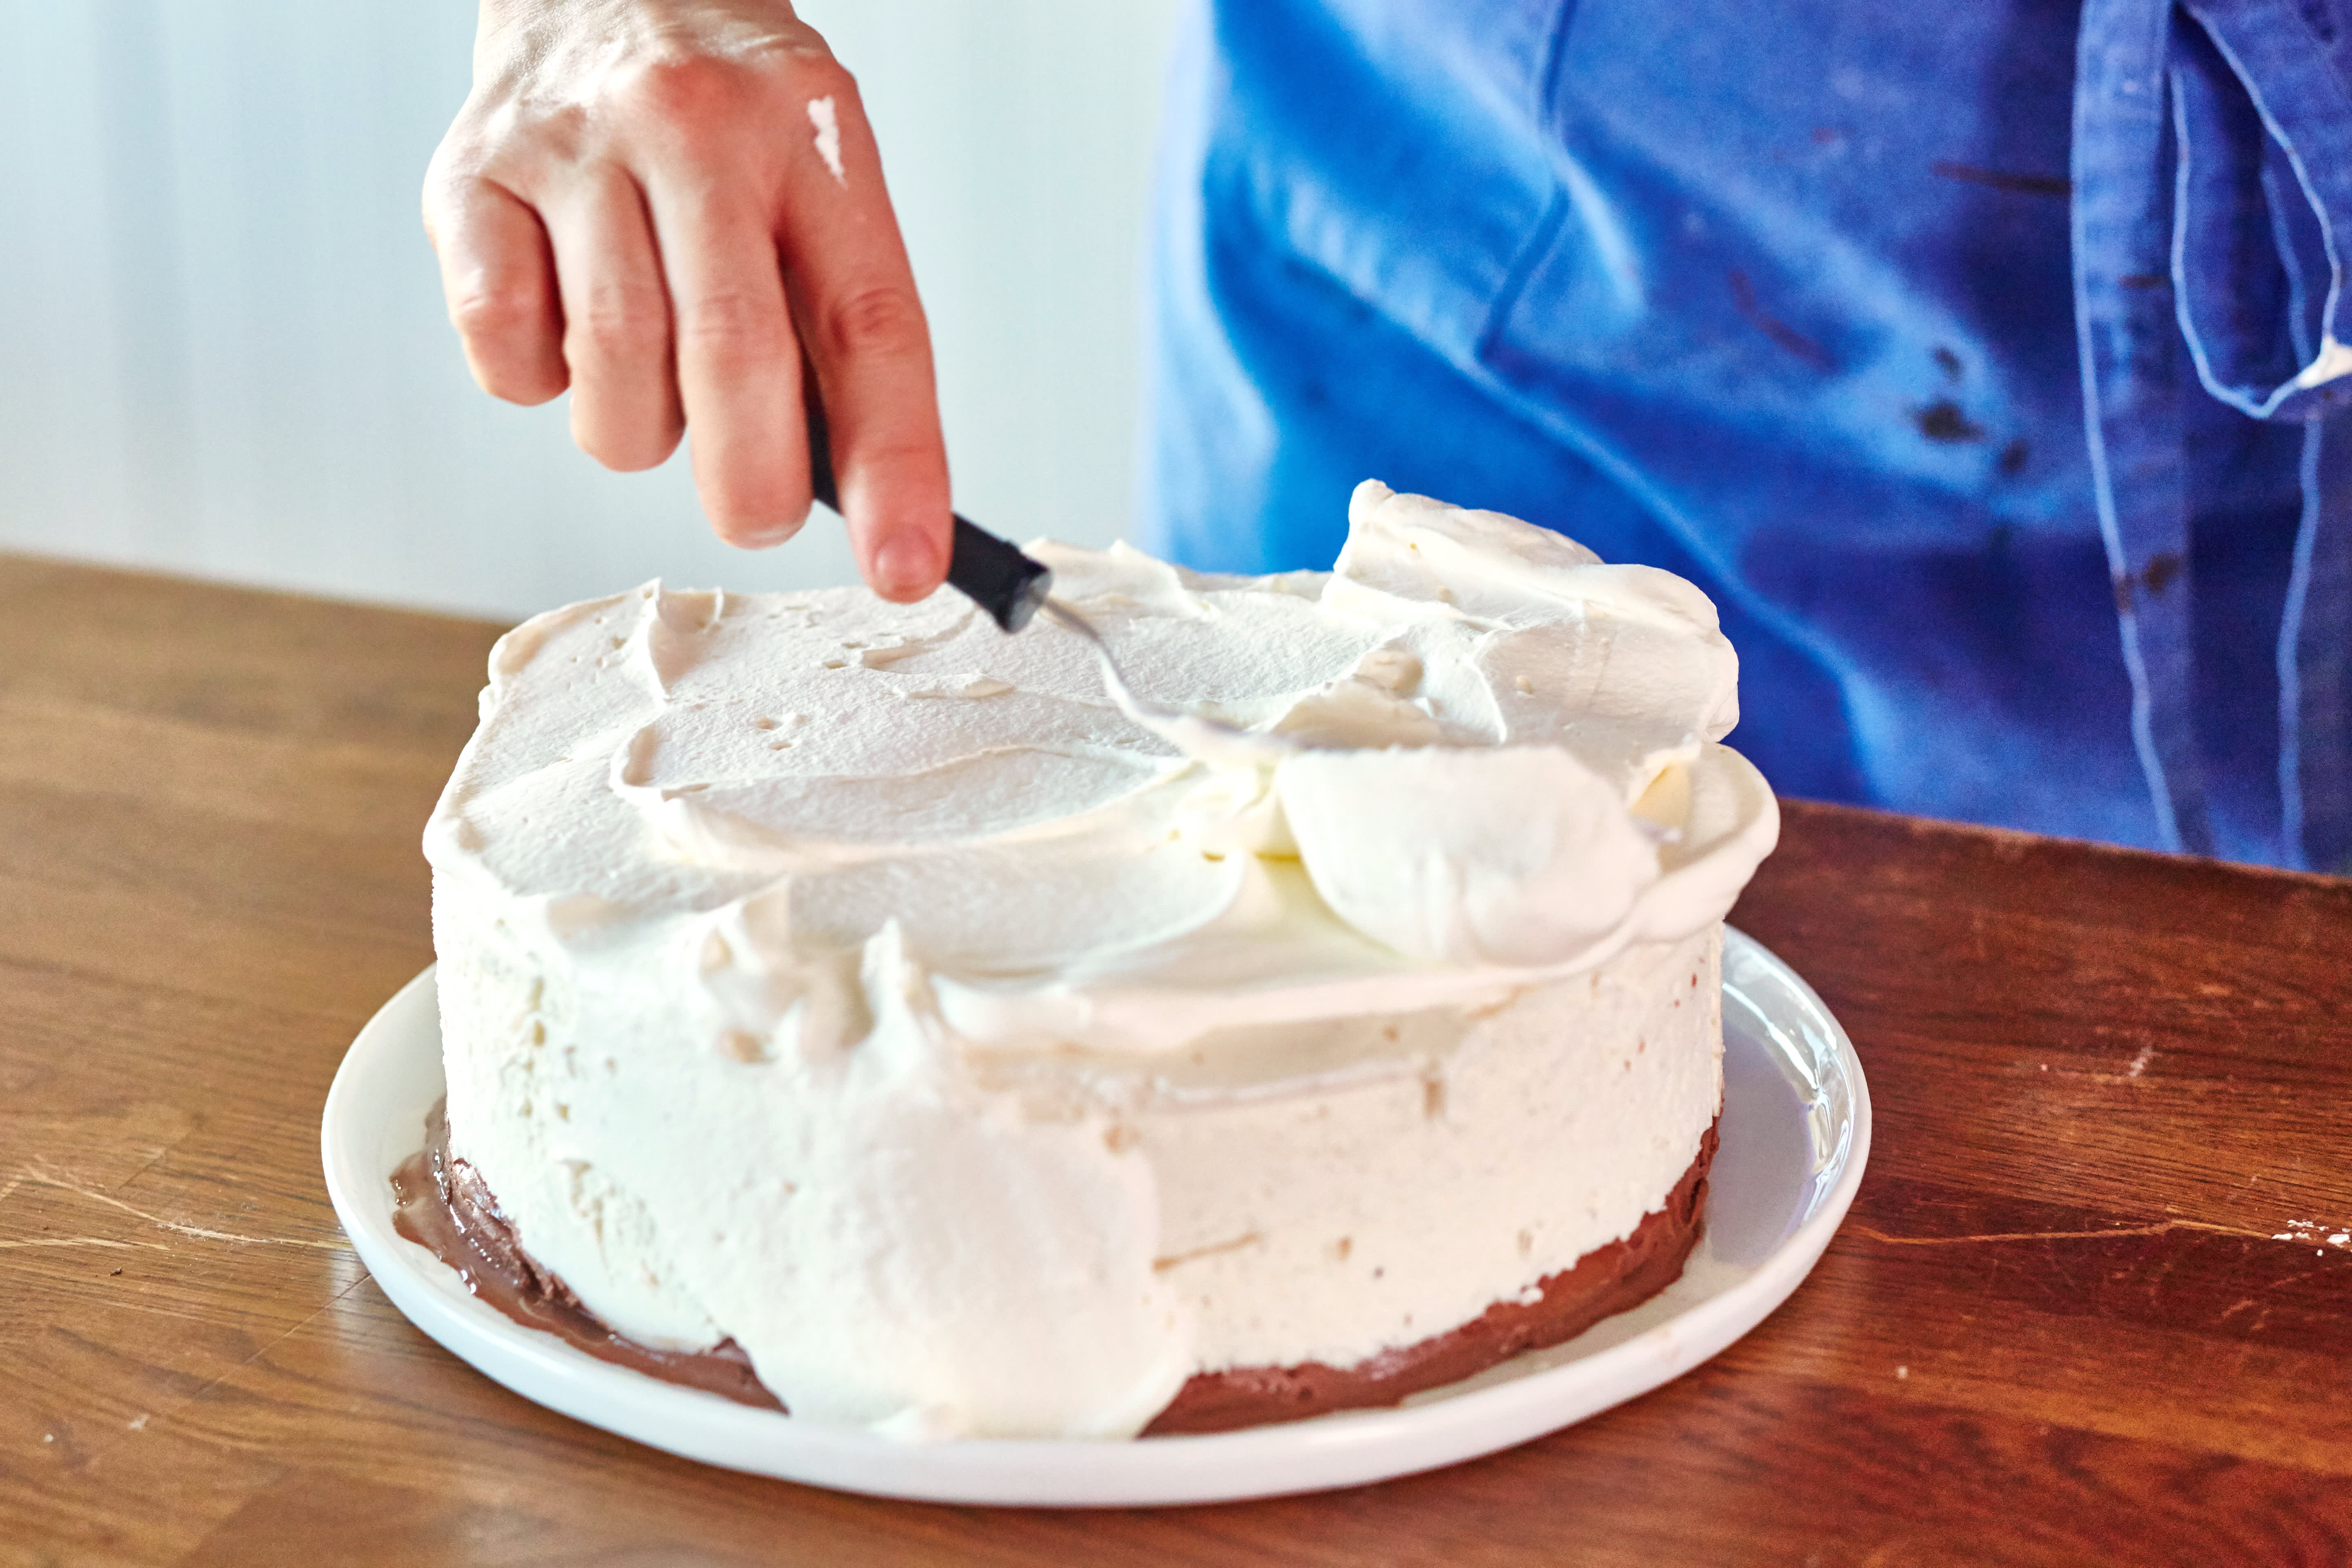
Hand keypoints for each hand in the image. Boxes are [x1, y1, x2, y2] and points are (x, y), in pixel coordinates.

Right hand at [423, 0, 949, 600]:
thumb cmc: (730, 122)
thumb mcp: (820, 182)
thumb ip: (838, 325)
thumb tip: (861, 501)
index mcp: (812, 140)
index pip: (874, 326)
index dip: (897, 465)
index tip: (905, 570)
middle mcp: (693, 129)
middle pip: (733, 356)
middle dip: (753, 482)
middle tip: (759, 511)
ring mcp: (573, 149)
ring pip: (614, 372)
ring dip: (641, 431)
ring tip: (656, 381)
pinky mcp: (468, 179)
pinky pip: (504, 350)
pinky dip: (537, 382)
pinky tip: (564, 326)